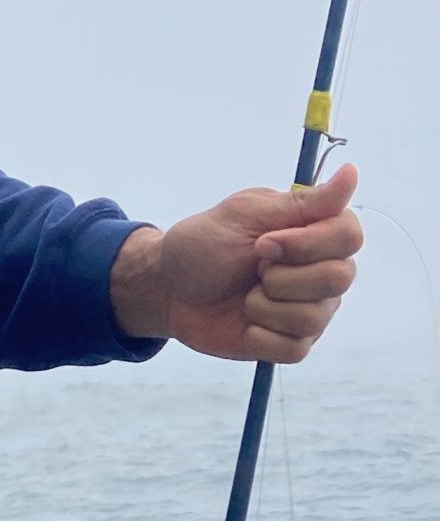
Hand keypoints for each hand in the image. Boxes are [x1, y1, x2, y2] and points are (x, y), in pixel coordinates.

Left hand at [109, 162, 362, 361]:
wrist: (169, 288)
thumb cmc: (205, 244)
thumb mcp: (246, 214)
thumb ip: (304, 202)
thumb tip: (352, 172)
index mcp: (317, 232)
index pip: (350, 236)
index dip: (307, 244)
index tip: (262, 242)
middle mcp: (324, 270)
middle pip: (339, 278)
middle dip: (283, 276)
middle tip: (252, 267)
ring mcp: (312, 309)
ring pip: (314, 317)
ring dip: (265, 305)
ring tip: (245, 295)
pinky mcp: (292, 343)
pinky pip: (294, 348)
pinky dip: (259, 335)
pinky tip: (244, 321)